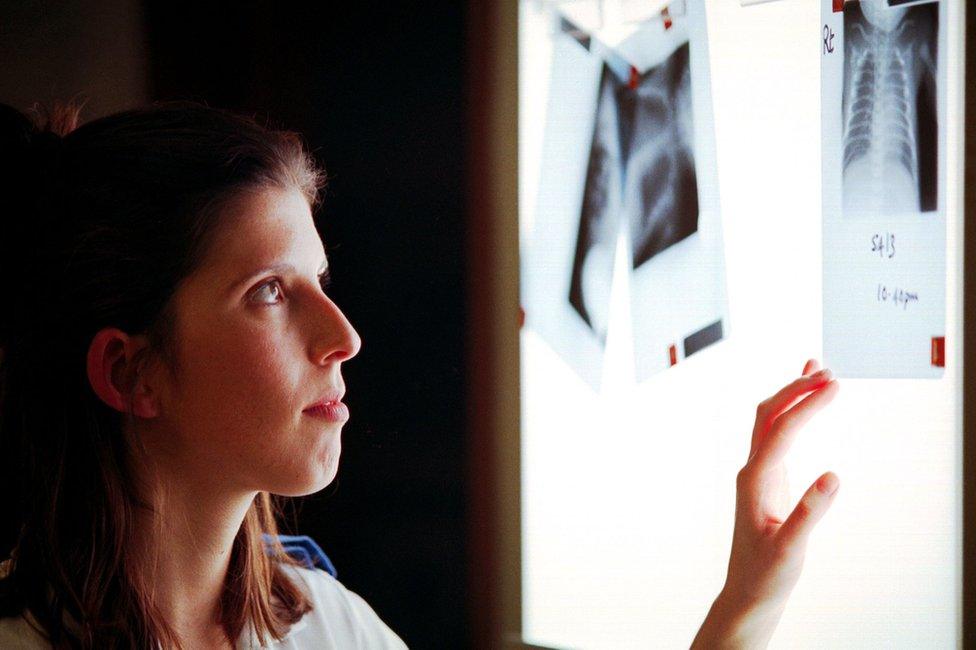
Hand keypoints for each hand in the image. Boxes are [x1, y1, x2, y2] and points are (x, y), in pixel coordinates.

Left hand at [692, 360, 839, 648]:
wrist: (748, 590)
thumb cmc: (767, 574)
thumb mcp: (791, 548)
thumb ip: (809, 513)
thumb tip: (833, 477)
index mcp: (754, 480)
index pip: (781, 430)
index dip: (807, 405)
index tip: (835, 385)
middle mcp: (751, 469)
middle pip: (768, 415)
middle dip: (796, 389)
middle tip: (829, 372)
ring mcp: (757, 472)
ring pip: (769, 421)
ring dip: (791, 394)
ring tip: (818, 370)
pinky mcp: (766, 478)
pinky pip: (776, 435)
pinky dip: (791, 413)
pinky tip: (804, 403)